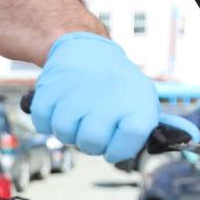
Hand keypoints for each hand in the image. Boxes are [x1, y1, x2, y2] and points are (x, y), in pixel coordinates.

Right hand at [30, 32, 158, 162]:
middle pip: (92, 142)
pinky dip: (48, 121)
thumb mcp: (142, 99)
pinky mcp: (50, 87)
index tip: (114, 147)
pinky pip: (43, 123)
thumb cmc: (117, 84)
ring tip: (78, 114)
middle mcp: (109, 93)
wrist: (87, 50)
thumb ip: (144, 129)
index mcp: (136, 99)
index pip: (133, 137)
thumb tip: (155, 148)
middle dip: (89, 143)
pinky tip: (61, 107)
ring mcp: (78, 89)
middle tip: (92, 128)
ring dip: (68, 131)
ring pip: (65, 134)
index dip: (120, 149)